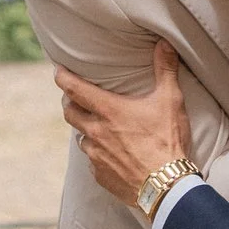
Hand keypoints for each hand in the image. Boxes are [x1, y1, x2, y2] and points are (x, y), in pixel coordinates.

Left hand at [55, 41, 193, 206]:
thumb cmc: (167, 141)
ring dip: (86, 131)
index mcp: (108, 111)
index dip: (63, 78)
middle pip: (70, 113)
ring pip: (81, 139)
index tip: (58, 72)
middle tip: (74, 98)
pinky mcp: (100, 176)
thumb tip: (165, 43)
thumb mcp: (170, 100)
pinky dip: (98, 156)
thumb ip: (165, 69)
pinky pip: (93, 162)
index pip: (74, 89)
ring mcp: (96, 156)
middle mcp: (96, 132)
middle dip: (69, 103)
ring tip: (97, 129)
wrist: (166, 185)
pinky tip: (111, 156)